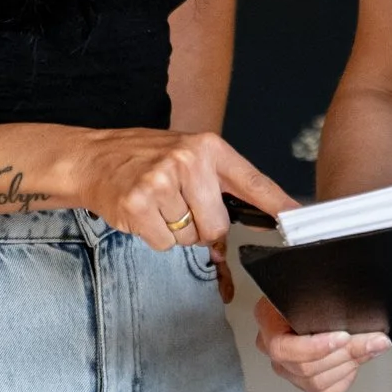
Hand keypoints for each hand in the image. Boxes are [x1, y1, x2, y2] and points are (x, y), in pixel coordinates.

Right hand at [53, 128, 297, 251]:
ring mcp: (162, 182)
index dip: (280, 205)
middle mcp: (188, 161)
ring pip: (189, 237)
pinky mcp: (138, 204)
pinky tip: (142, 212)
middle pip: (218, 226)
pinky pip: (163, 243)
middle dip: (201, 227)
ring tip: (157, 204)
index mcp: (209, 147)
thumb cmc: (144, 158)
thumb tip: (256, 217)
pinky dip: (153, 236)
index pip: (254, 182)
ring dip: (174, 231)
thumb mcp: (188, 154)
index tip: (298, 220)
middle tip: (178, 207)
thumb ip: (219, 182)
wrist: (94, 157)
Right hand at [254, 298, 390, 391]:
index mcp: (268, 320)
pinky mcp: (302, 381)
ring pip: (317, 383)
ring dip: (351, 365)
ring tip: (372, 347)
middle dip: (347, 354)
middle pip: (306, 368)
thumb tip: (354, 302)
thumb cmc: (310, 286)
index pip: (282, 347)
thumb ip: (322, 291)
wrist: (310, 293)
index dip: (315, 347)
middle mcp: (271, 347)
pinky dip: (345, 379)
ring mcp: (286, 367)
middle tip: (374, 340)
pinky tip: (355, 362)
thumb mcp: (312, 282)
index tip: (344, 337)